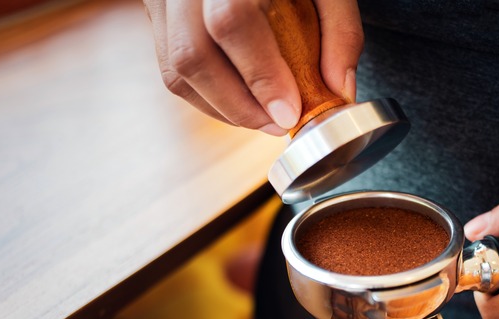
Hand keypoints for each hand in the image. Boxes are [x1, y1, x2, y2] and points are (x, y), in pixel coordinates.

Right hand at [143, 0, 362, 134]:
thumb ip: (340, 31)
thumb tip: (339, 90)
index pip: (231, 21)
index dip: (260, 75)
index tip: (289, 112)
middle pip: (192, 53)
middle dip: (239, 105)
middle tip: (278, 124)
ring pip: (175, 69)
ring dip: (222, 108)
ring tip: (263, 118)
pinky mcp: (157, 14)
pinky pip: (171, 69)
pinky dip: (207, 97)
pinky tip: (240, 103)